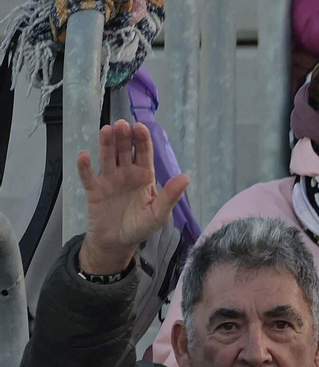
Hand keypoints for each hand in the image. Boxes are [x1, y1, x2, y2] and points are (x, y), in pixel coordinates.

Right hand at [75, 120, 189, 275]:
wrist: (118, 242)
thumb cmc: (141, 226)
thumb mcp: (159, 213)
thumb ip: (170, 196)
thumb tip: (186, 177)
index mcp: (144, 176)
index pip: (143, 153)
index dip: (142, 140)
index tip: (140, 127)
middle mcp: (126, 173)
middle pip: (124, 150)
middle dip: (124, 137)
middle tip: (122, 124)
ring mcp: (109, 179)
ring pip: (107, 158)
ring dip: (106, 144)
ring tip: (106, 130)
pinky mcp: (94, 190)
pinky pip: (88, 176)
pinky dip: (85, 166)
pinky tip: (84, 155)